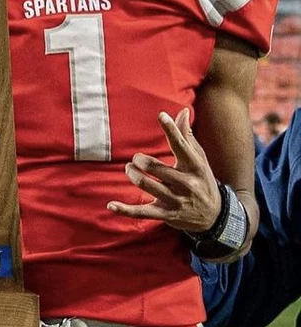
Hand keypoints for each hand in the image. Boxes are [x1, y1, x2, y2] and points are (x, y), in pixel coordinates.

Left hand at [106, 108, 222, 232]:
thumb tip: (183, 110)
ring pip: (146, 185)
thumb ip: (187, 135)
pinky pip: (142, 213)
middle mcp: (186, 183)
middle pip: (155, 167)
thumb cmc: (202, 179)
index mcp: (194, 166)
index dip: (171, 130)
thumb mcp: (199, 159)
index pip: (181, 145)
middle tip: (136, 159)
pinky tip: (111, 205)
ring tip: (129, 169)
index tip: (161, 116)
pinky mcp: (166, 214)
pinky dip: (125, 210)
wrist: (215, 216)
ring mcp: (175, 200)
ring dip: (133, 174)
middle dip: (140, 160)